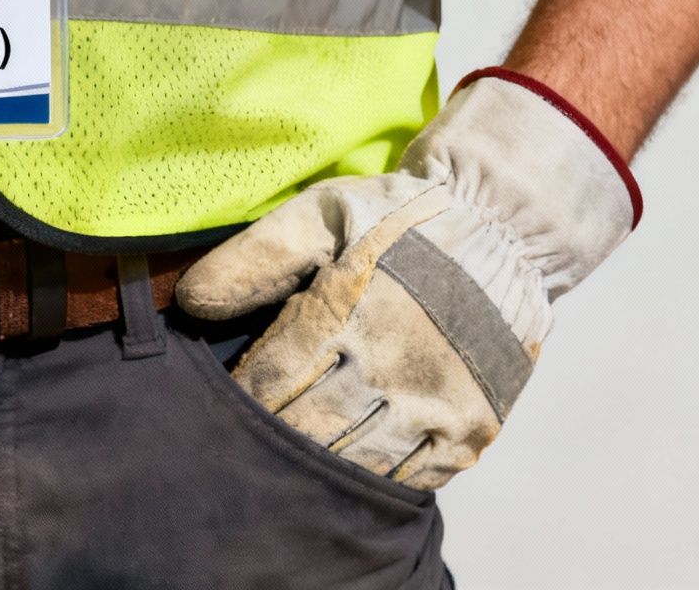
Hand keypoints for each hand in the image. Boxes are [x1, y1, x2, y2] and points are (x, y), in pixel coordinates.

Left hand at [175, 69, 639, 489]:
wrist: (507, 224)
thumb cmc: (402, 218)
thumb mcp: (324, 214)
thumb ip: (258, 255)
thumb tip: (191, 302)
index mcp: (347, 311)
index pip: (271, 380)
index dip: (240, 400)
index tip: (221, 407)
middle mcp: (392, 364)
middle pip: (308, 430)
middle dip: (269, 442)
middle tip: (241, 452)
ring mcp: (436, 400)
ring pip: (356, 462)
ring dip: (315, 472)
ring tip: (284, 478)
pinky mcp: (473, 423)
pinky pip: (413, 476)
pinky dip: (374, 483)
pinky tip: (346, 481)